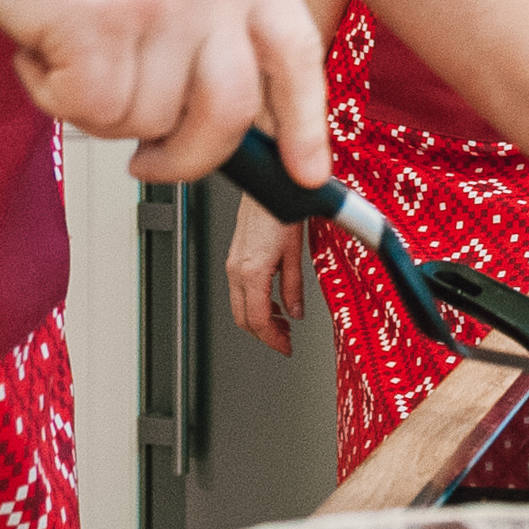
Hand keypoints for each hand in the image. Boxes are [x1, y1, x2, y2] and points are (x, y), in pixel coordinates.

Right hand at [0, 0, 331, 188]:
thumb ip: (195, 18)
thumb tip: (212, 115)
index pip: (297, 50)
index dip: (306, 123)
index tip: (306, 172)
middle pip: (231, 114)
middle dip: (184, 156)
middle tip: (146, 157)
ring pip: (148, 120)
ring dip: (95, 106)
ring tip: (64, 42)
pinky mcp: (99, 18)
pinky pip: (89, 112)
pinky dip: (49, 94)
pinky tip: (36, 41)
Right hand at [227, 196, 306, 354]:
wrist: (269, 180)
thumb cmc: (281, 207)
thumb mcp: (295, 251)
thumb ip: (294, 286)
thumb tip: (296, 311)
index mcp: (252, 271)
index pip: (257, 320)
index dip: (273, 340)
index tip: (286, 347)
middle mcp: (236, 270)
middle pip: (243, 318)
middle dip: (264, 335)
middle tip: (285, 341)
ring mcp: (232, 263)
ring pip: (238, 306)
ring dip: (259, 320)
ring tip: (282, 324)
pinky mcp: (234, 256)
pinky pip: (239, 291)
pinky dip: (254, 304)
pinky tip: (272, 301)